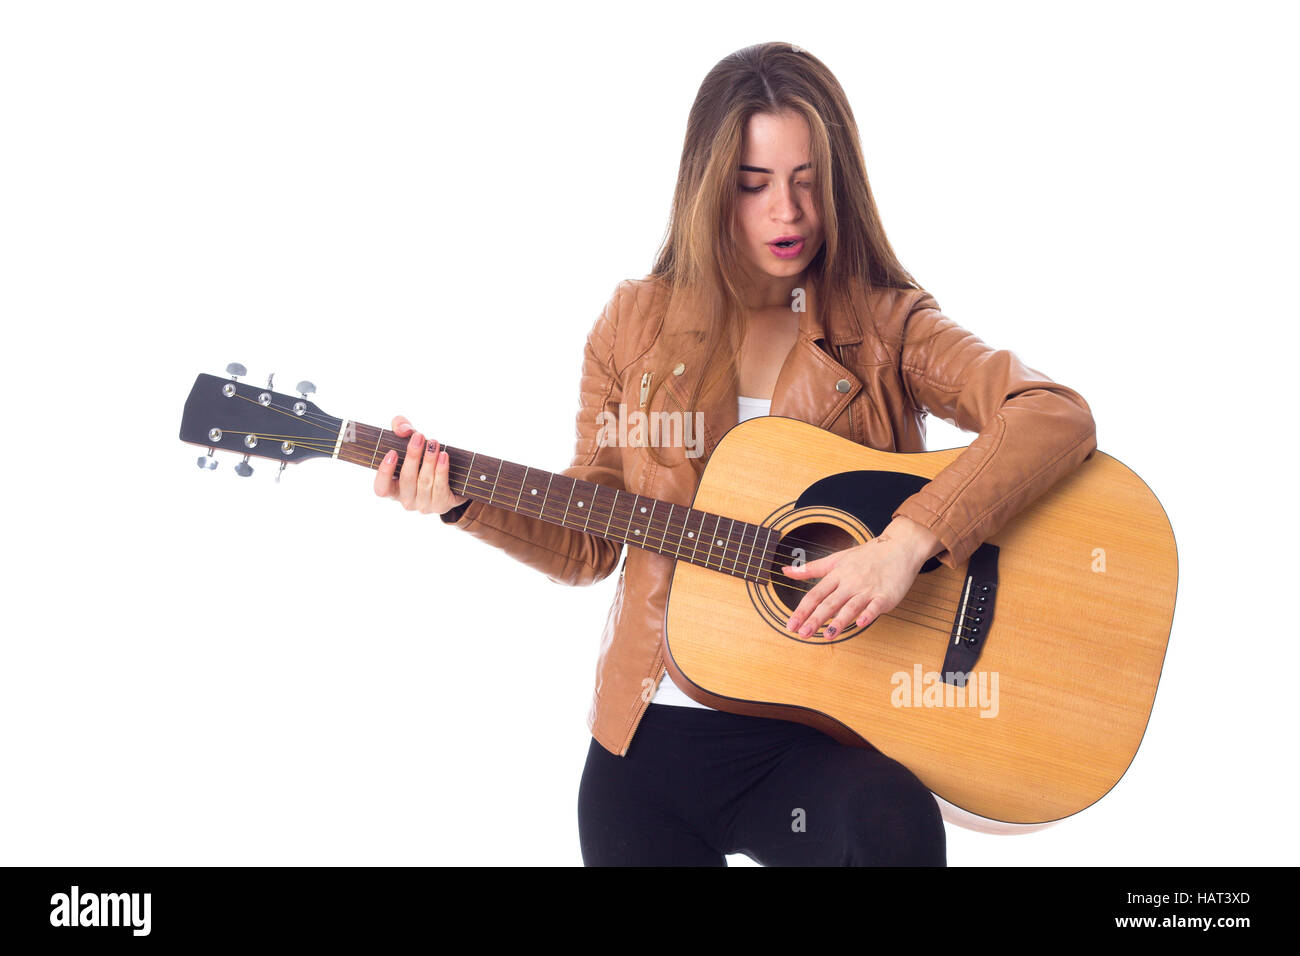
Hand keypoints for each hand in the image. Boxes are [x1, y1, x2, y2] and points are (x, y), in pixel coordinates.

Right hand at [372, 415, 469, 514]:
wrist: (453, 478)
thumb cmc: (424, 459)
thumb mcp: (411, 441)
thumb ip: (402, 428)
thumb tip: (403, 429)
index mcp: (393, 489)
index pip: (381, 488)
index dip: (384, 473)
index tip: (392, 453)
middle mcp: (406, 500)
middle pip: (407, 479)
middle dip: (413, 456)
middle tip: (419, 437)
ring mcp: (424, 505)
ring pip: (425, 481)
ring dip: (429, 460)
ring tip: (434, 443)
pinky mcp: (441, 505)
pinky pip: (440, 486)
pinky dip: (442, 470)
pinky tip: (443, 456)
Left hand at [780, 516, 941, 637]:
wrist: (900, 546)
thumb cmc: (867, 555)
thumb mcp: (836, 559)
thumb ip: (811, 568)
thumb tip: (785, 570)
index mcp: (837, 575)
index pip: (815, 594)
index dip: (802, 610)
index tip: (791, 625)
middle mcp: (850, 582)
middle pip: (829, 603)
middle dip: (815, 619)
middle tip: (802, 634)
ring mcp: (868, 589)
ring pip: (851, 606)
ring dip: (839, 621)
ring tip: (828, 636)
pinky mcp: (885, 595)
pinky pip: (875, 606)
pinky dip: (868, 614)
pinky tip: (861, 623)